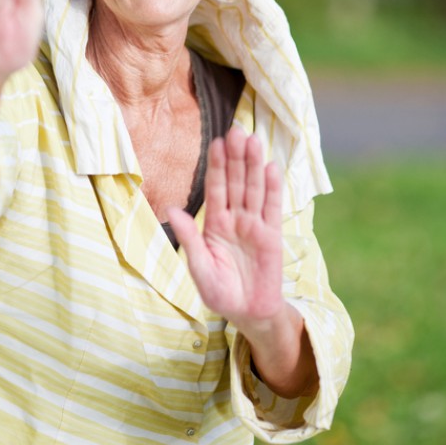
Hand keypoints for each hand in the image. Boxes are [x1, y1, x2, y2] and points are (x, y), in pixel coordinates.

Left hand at [167, 127, 283, 330]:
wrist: (249, 314)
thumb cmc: (221, 293)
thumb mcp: (200, 269)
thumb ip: (190, 238)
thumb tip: (171, 209)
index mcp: (215, 224)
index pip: (216, 188)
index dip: (217, 165)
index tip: (217, 142)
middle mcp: (235, 218)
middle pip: (236, 182)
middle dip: (236, 157)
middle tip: (237, 130)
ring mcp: (255, 225)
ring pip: (254, 189)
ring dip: (254, 165)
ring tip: (254, 140)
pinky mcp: (272, 235)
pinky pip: (272, 208)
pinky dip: (273, 188)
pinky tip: (272, 167)